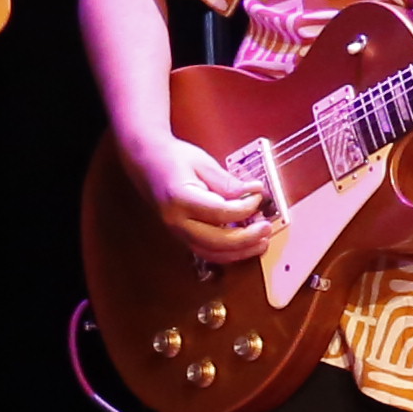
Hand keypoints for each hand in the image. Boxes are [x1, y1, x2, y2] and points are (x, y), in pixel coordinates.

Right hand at [124, 120, 270, 265]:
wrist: (146, 161)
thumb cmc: (172, 158)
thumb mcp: (203, 162)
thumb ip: (227, 182)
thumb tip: (252, 193)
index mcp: (180, 198)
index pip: (221, 212)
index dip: (246, 208)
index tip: (258, 197)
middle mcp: (176, 220)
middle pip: (217, 241)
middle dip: (247, 238)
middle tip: (266, 227)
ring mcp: (177, 232)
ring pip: (212, 253)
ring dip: (240, 252)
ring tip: (261, 242)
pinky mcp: (182, 236)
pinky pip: (207, 251)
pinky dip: (228, 252)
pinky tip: (245, 245)